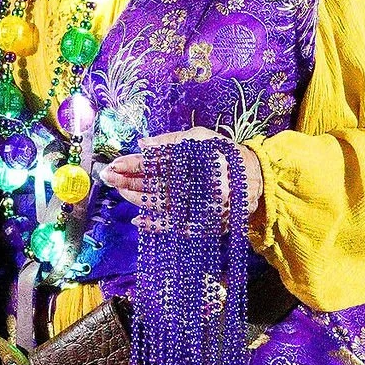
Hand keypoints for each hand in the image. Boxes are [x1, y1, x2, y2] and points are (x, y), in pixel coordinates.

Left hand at [103, 131, 263, 222]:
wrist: (257, 180)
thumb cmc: (225, 154)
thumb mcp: (200, 138)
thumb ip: (170, 141)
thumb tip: (142, 145)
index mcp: (194, 161)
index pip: (156, 163)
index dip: (132, 163)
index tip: (113, 163)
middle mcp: (196, 184)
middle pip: (154, 184)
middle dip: (128, 181)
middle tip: (107, 177)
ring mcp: (198, 205)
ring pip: (160, 204)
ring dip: (136, 199)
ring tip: (120, 191)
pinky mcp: (203, 222)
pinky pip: (174, 225)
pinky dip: (155, 223)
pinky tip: (137, 219)